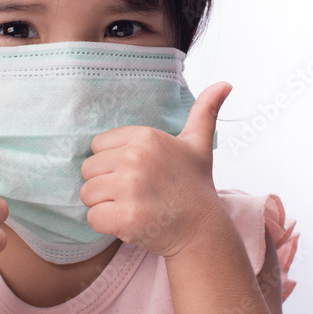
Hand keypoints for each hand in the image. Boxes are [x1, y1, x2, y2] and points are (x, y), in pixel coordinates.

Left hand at [79, 82, 231, 258]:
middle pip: (88, 169)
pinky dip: (106, 225)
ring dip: (104, 205)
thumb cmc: (195, 186)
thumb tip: (224, 84)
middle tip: (135, 193)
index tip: (137, 173)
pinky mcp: (126, 217)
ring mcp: (130, 188)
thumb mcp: (199, 143)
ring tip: (132, 207)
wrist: (202, 229)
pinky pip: (93, 218)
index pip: (98, 145)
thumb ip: (204, 110)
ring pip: (87, 194)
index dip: (113, 162)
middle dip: (106, 184)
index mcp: (146, 137)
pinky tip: (129, 222)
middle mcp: (136, 158)